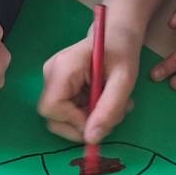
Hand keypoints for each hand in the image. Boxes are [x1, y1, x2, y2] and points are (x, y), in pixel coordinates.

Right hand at [38, 28, 139, 143]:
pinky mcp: (58, 88)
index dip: (73, 122)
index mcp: (63, 68)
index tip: (99, 119)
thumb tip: (92, 139)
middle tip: (112, 116)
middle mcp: (51, 74)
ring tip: (114, 107)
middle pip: (53, 118)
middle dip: (84, 125)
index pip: (51, 108)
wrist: (116, 35)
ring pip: (62, 119)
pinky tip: (104, 102)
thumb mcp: (124, 80)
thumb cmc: (121, 51)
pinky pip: (68, 113)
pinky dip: (88, 115)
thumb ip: (109, 109)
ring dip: (90, 121)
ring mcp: (52, 81)